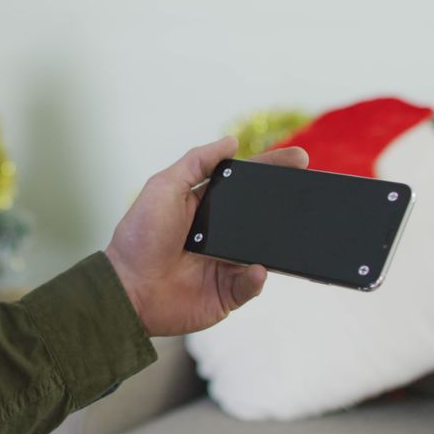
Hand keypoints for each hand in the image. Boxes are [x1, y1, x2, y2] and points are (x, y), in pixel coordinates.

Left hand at [105, 137, 308, 336]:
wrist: (128, 288)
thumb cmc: (139, 237)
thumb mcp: (163, 187)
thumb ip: (196, 162)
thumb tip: (231, 141)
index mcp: (205, 206)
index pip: (245, 183)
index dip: (270, 170)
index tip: (299, 158)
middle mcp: (219, 234)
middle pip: (260, 216)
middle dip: (283, 207)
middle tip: (306, 195)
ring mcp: (225, 264)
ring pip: (263, 250)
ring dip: (274, 243)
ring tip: (284, 234)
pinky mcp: (227, 293)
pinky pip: (253, 284)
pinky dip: (256, 277)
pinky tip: (254, 268)